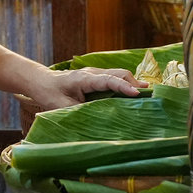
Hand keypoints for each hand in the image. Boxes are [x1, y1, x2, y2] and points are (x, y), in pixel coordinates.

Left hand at [23, 67, 142, 111]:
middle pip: (119, 73)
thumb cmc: (50, 94)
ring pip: (119, 75)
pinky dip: (126, 85)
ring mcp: (96, 74)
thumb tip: (98, 119)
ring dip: (132, 83)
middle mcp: (93, 73)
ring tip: (148, 94)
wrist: (41, 81)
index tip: (137, 94)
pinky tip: (134, 94)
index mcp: (85, 78)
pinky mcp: (96, 79)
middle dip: (135, 83)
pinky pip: (115, 79)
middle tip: (151, 95)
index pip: (109, 80)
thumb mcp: (61, 106)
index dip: (123, 87)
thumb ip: (79, 111)